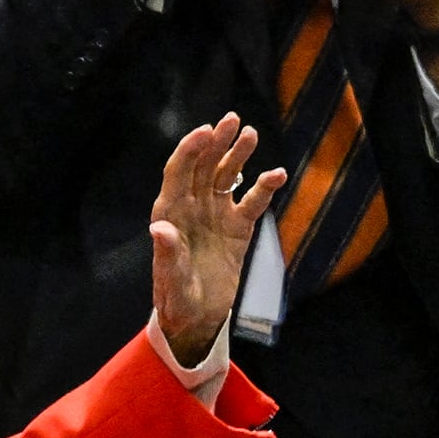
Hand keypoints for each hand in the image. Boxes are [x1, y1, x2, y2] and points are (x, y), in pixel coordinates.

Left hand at [150, 114, 285, 363]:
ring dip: (237, 155)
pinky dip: (264, 187)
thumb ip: (168, 254)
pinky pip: (253, 201)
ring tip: (250, 134)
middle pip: (204, 166)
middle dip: (216, 142)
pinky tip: (278, 174)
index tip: (206, 131)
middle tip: (232, 119)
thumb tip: (160, 228)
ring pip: (227, 177)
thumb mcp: (171, 281)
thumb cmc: (177, 301)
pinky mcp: (238, 228)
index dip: (191, 150)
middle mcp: (192, 208)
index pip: (179, 173)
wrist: (197, 318)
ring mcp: (216, 215)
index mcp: (170, 214)